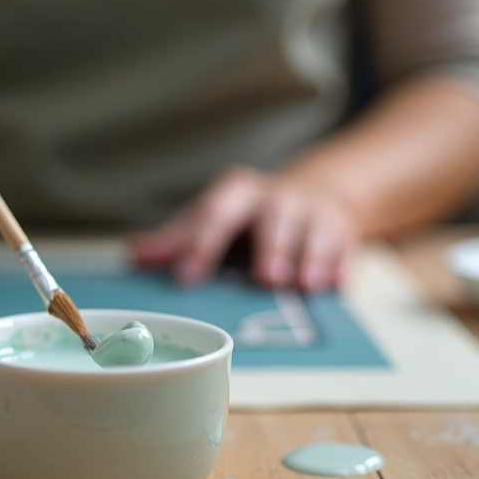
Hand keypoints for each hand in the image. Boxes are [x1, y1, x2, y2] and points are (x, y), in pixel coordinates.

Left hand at [131, 167, 359, 291]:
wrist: (318, 191)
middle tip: (266, 278)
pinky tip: (337, 287)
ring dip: (311, 259)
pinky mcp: (344, 232)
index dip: (200, 245)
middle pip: (274, 219)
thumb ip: (176, 240)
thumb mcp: (213, 216)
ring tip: (306, 285)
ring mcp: (314, 214)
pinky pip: (345, 249)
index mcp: (237, 193)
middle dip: (271, 247)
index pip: (215, 214)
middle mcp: (277, 199)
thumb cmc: (250, 214)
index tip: (186, 276)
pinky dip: (342, 268)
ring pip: (316, 232)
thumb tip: (133, 257)